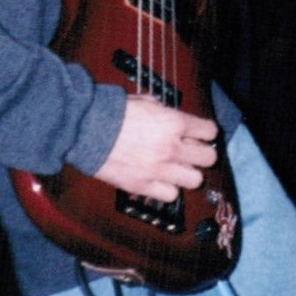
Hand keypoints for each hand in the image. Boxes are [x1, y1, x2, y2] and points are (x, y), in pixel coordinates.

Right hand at [94, 96, 218, 202]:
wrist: (86, 129)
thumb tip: (171, 116)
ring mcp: (158, 169)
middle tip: (191, 153)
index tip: (199, 135)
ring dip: (187, 174)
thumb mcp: (145, 100)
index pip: (210, 131)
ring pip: (195, 180)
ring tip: (176, 169)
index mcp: (174, 123)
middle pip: (209, 158)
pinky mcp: (142, 185)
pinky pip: (170, 195)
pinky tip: (159, 180)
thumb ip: (165, 111)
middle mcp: (172, 147)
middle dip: (202, 154)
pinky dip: (167, 189)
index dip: (205, 133)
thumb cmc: (113, 112)